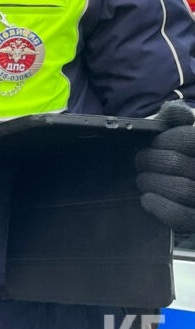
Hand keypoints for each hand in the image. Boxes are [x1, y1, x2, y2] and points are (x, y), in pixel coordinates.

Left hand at [136, 100, 194, 231]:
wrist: (179, 184)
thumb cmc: (179, 157)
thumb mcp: (179, 134)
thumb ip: (175, 119)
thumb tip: (175, 111)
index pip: (188, 138)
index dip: (163, 140)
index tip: (153, 143)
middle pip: (176, 163)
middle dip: (149, 161)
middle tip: (140, 162)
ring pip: (182, 190)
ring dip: (151, 183)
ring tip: (143, 180)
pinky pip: (182, 217)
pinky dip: (159, 207)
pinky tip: (147, 199)